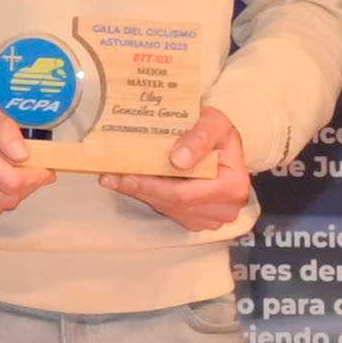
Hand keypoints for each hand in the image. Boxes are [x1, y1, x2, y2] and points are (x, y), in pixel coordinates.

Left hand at [105, 110, 252, 231]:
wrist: (223, 144)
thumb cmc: (218, 132)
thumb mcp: (214, 122)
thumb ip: (199, 136)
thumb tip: (179, 160)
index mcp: (233, 186)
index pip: (184, 193)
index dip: (152, 185)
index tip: (126, 175)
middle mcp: (224, 209)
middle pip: (172, 204)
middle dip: (139, 189)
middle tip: (109, 176)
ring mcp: (211, 219)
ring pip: (168, 208)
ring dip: (140, 193)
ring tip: (114, 177)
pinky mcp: (198, 220)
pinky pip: (169, 210)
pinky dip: (149, 195)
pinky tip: (131, 183)